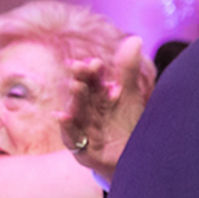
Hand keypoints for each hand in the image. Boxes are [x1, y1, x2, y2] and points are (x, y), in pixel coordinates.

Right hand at [61, 35, 153, 176]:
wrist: (133, 159)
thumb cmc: (127, 125)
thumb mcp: (129, 97)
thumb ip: (128, 70)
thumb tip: (135, 38)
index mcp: (98, 97)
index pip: (94, 81)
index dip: (93, 72)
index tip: (96, 62)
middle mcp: (87, 111)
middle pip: (82, 94)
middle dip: (81, 81)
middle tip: (80, 67)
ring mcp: (83, 130)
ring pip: (76, 113)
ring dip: (75, 100)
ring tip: (76, 86)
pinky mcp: (82, 150)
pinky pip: (72, 138)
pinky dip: (67, 127)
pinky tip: (63, 116)